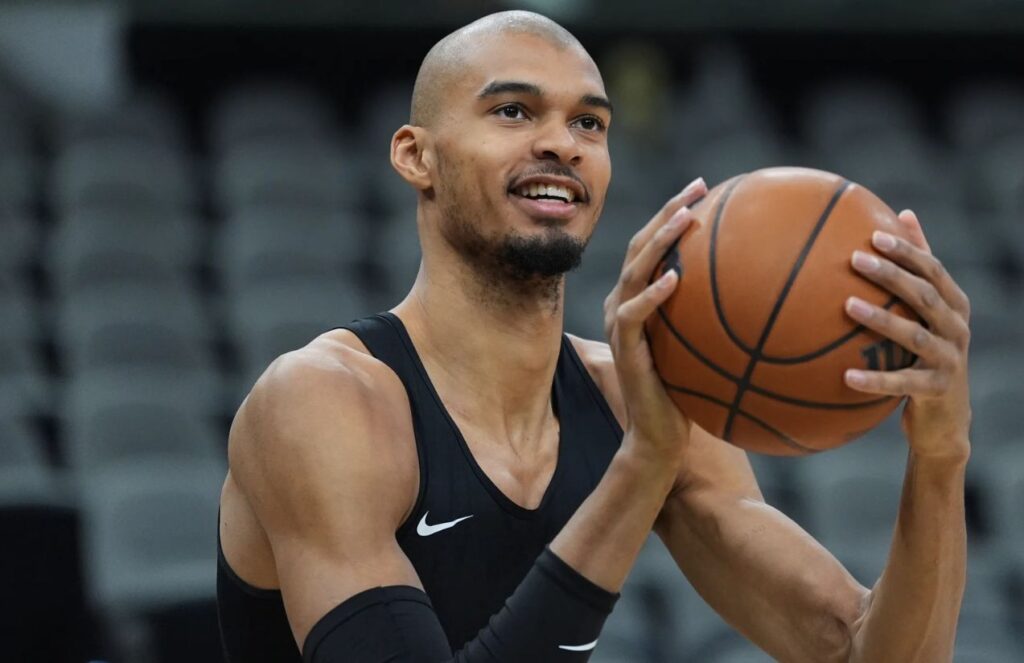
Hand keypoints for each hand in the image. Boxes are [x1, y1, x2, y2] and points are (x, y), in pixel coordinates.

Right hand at [603, 176, 706, 464]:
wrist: (659, 437)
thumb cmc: (688, 394)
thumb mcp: (707, 348)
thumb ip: (719, 319)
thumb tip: (771, 295)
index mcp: (640, 298)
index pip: (653, 245)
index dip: (674, 212)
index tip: (706, 188)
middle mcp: (624, 303)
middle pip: (641, 245)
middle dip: (669, 210)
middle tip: (698, 187)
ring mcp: (621, 325)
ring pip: (634, 270)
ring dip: (658, 241)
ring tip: (684, 218)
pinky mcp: (623, 349)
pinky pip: (635, 314)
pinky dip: (652, 294)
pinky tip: (675, 277)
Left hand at [844, 209, 970, 460]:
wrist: (945, 419)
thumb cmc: (927, 356)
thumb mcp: (927, 313)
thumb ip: (917, 269)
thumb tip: (903, 213)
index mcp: (954, 305)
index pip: (933, 270)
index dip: (907, 250)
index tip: (873, 235)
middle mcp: (957, 328)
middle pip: (925, 295)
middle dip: (891, 275)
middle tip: (855, 259)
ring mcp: (950, 360)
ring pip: (915, 336)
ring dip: (880, 319)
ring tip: (846, 305)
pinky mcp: (937, 390)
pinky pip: (902, 383)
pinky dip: (875, 380)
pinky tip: (846, 376)